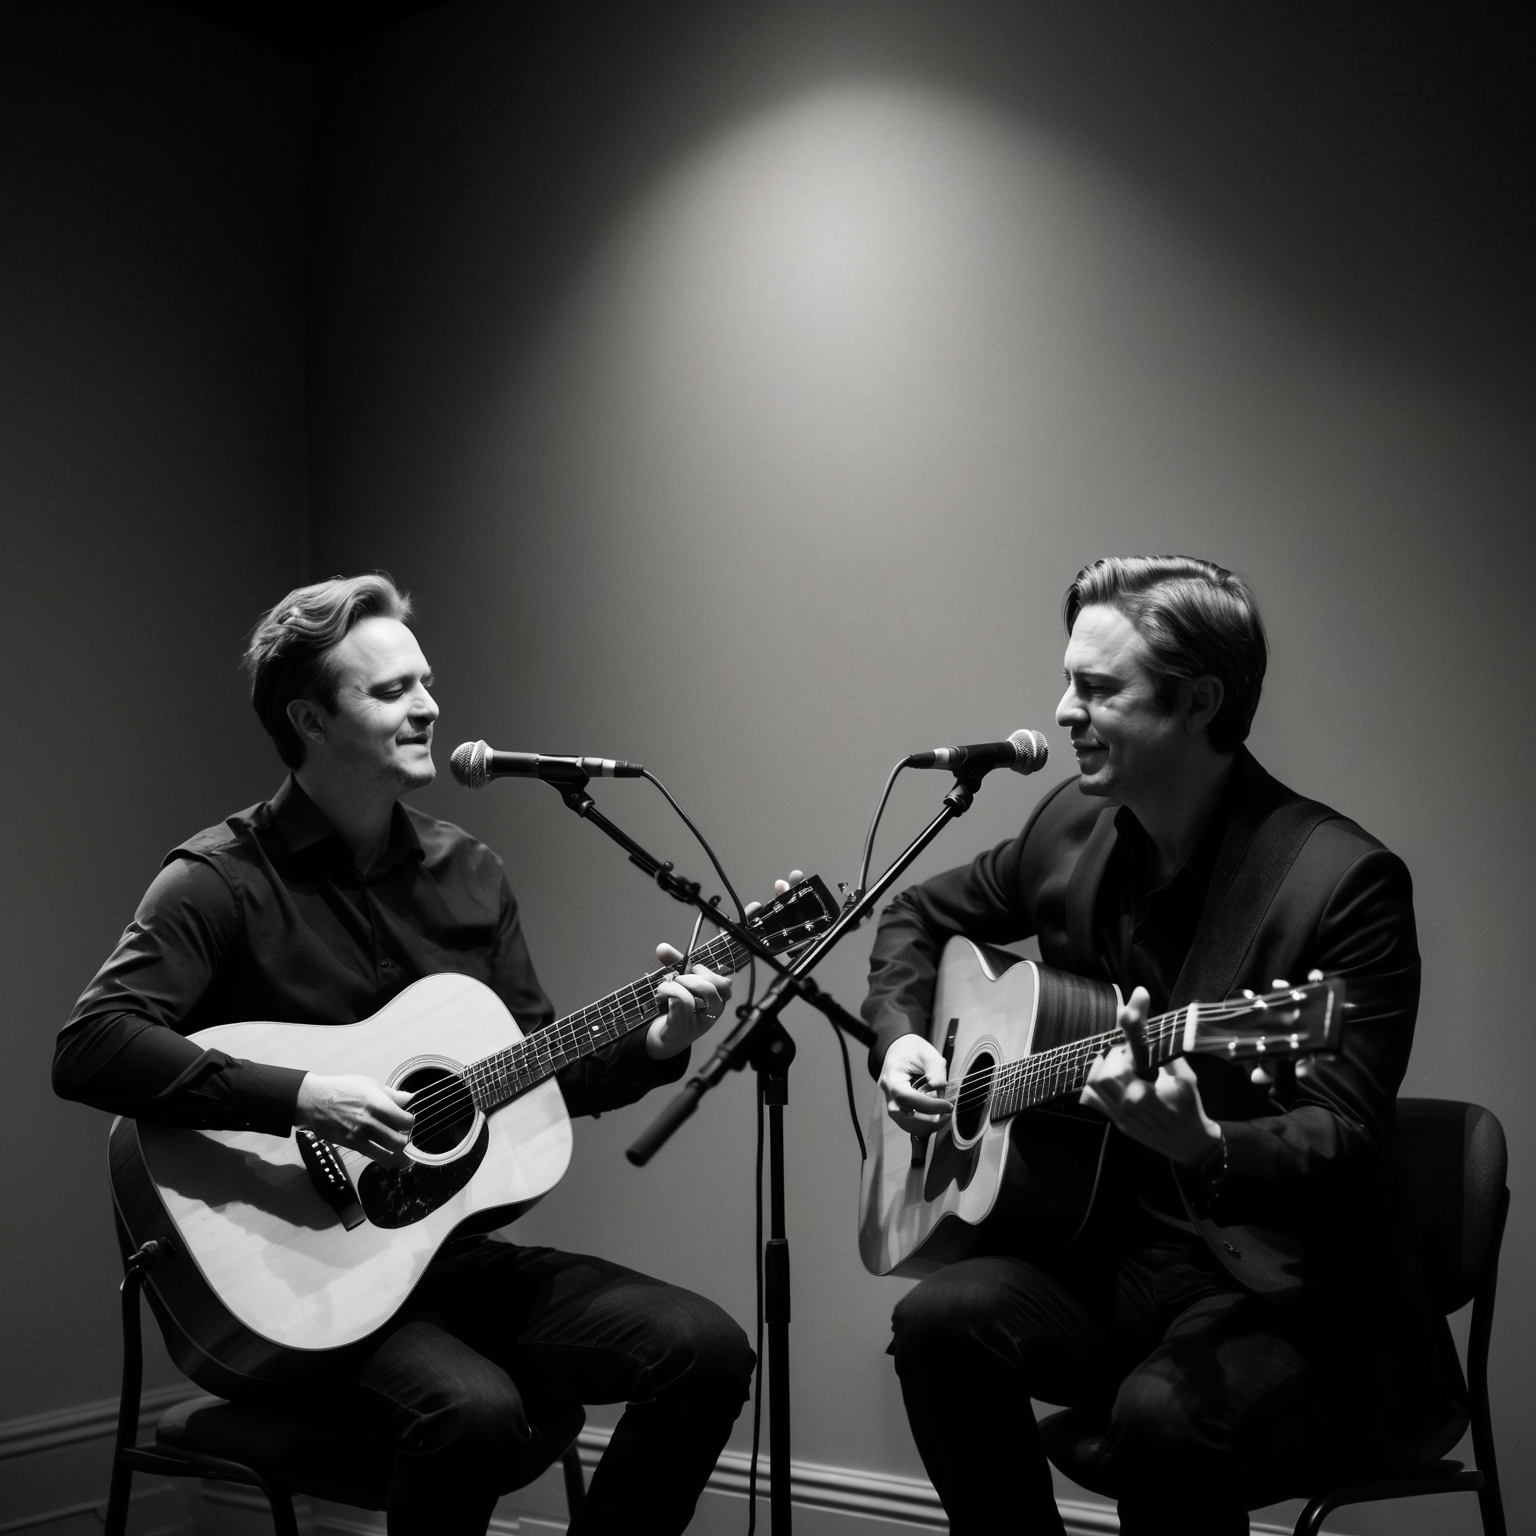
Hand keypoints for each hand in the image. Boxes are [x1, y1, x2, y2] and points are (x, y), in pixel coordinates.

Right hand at [295, 1073, 414, 1165]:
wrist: (313, 1101)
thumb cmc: (342, 1089)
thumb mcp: (370, 1084)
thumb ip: (392, 1095)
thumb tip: (410, 1098)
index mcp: (378, 1104)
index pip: (405, 1121)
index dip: (410, 1123)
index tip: (407, 1121)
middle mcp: (370, 1122)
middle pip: (399, 1141)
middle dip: (405, 1140)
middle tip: (404, 1136)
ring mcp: (360, 1136)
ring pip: (389, 1154)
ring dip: (398, 1155)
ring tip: (402, 1152)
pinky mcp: (351, 1145)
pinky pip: (374, 1157)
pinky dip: (385, 1159)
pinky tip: (390, 1158)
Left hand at [648, 949, 732, 1057]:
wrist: (667, 1039)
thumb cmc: (678, 1009)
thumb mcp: (683, 985)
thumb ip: (676, 965)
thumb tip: (662, 947)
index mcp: (718, 1001)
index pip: (725, 984)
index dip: (706, 972)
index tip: (692, 971)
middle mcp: (713, 1013)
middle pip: (711, 987)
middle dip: (690, 978)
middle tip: (676, 980)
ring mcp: (697, 1022)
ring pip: (694, 995)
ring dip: (676, 985)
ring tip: (665, 988)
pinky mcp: (680, 1027)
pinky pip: (678, 1002)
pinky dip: (667, 992)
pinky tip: (661, 996)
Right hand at [879, 1032, 951, 1135]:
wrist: (899, 1049)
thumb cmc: (912, 1050)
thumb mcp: (927, 1054)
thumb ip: (936, 1071)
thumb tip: (941, 1089)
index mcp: (892, 1079)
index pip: (909, 1099)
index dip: (930, 1106)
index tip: (949, 1105)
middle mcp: (889, 1095)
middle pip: (904, 1118)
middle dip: (928, 1121)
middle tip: (948, 1114)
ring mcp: (892, 1103)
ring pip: (906, 1125)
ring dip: (927, 1125)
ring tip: (944, 1115)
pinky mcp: (899, 1108)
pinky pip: (909, 1122)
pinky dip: (924, 1123)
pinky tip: (937, 1116)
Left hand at [1079, 987, 1220, 1164]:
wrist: (1193, 1146)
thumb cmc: (1191, 1108)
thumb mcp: (1185, 1076)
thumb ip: (1166, 1050)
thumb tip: (1156, 1023)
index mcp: (1147, 1093)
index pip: (1130, 1051)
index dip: (1133, 1022)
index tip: (1134, 1000)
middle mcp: (1128, 1105)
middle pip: (1102, 1070)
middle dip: (1113, 1056)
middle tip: (1129, 1055)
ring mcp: (1120, 1116)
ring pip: (1093, 1085)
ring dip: (1103, 1068)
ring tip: (1122, 1066)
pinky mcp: (1117, 1123)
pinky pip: (1093, 1100)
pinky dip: (1097, 1085)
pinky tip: (1114, 1081)